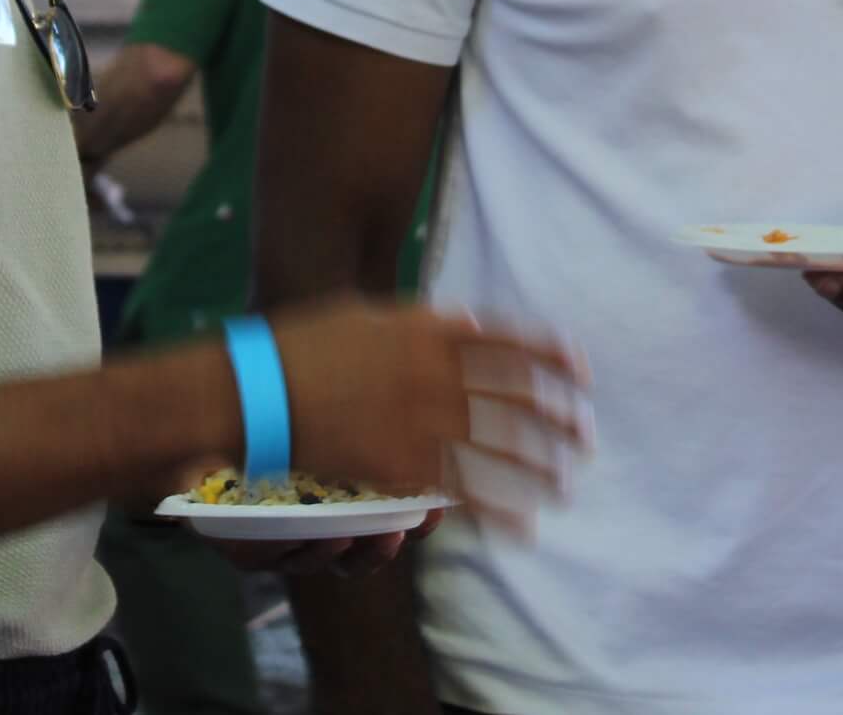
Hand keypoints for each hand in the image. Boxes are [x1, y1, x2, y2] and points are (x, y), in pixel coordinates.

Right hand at [200, 299, 590, 576]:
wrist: (257, 390)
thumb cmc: (302, 347)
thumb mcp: (365, 314)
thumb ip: (419, 319)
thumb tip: (465, 321)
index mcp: (429, 330)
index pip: (509, 341)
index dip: (552, 356)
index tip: (581, 370)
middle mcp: (436, 372)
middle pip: (518, 396)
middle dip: (559, 417)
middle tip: (585, 435)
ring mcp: (422, 420)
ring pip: (501, 448)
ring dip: (541, 466)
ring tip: (565, 482)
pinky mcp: (403, 467)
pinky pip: (465, 494)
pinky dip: (500, 513)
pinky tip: (524, 527)